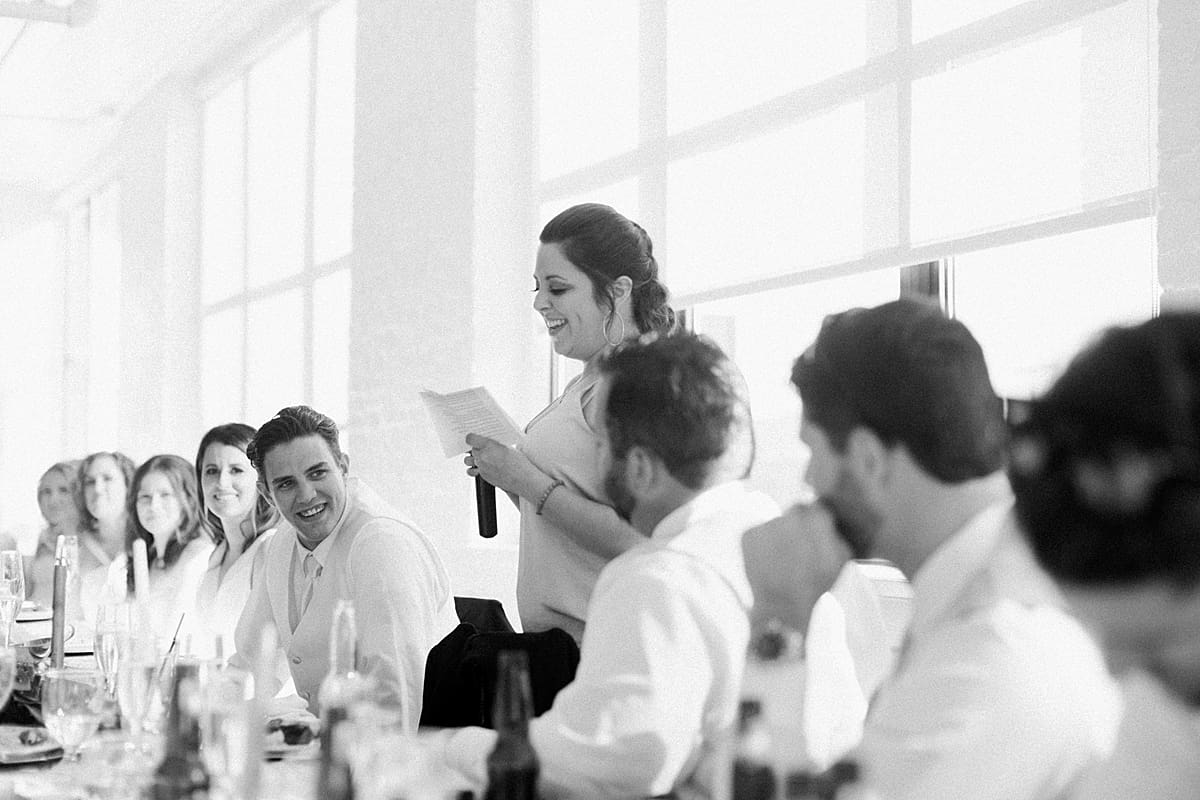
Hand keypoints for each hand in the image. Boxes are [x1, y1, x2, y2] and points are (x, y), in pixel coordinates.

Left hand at [464, 433, 541, 497]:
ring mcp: (482, 467)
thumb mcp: (508, 447)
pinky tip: (483, 466)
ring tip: (482, 457)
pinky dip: (477, 468)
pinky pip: (474, 470)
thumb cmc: (519, 463)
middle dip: (477, 448)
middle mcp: (483, 456)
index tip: (474, 437)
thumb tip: (488, 443)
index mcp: (489, 446)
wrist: (523, 479)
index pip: (470, 438)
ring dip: (473, 458)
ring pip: (468, 460)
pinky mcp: (483, 476)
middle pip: (472, 449)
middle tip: (485, 448)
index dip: (471, 437)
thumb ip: (494, 445)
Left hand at [742, 502, 851, 635]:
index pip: (816, 508)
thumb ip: (837, 533)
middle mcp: (790, 515)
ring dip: (779, 536)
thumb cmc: (816, 585)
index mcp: (817, 519)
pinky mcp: (747, 534)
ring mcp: (767, 523)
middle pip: (795, 512)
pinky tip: (767, 564)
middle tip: (797, 549)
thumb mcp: (840, 559)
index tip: (814, 536)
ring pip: (775, 523)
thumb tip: (828, 518)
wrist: (783, 607)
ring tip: (781, 562)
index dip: (816, 523)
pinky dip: (760, 545)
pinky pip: (757, 534)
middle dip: (797, 525)